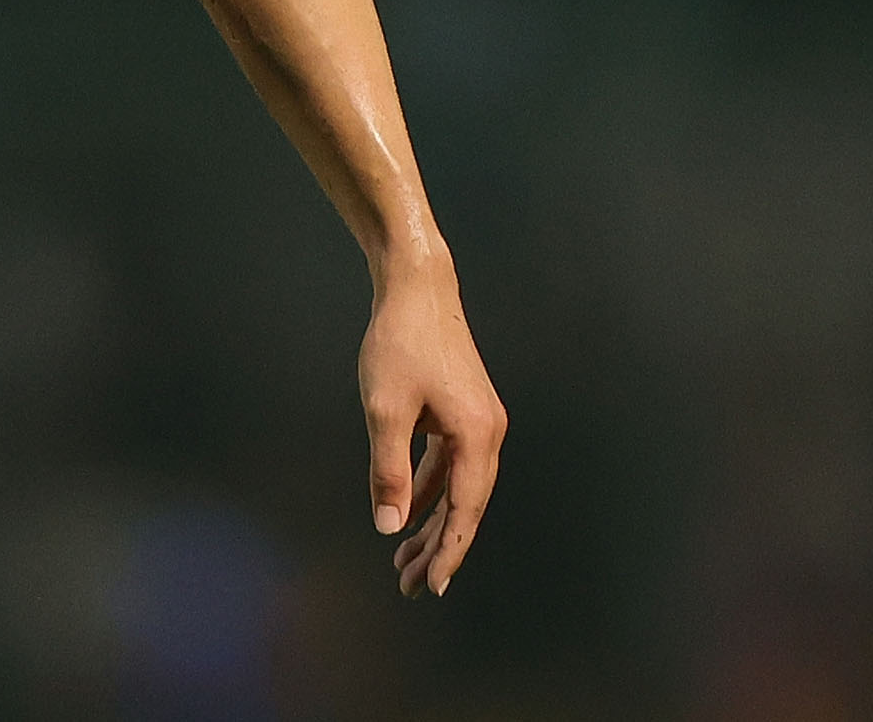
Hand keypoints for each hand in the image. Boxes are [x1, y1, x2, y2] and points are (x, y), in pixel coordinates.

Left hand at [361, 263, 506, 597]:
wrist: (416, 286)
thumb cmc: (399, 342)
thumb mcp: (385, 409)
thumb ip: (389, 470)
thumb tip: (389, 526)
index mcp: (478, 437)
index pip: (465, 511)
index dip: (448, 552)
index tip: (431, 586)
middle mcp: (487, 433)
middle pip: (465, 506)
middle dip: (438, 548)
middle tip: (411, 585)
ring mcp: (476, 422)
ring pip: (456, 488)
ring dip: (431, 522)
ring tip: (405, 560)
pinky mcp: (461, 411)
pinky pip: (447, 464)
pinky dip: (429, 489)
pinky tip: (407, 510)